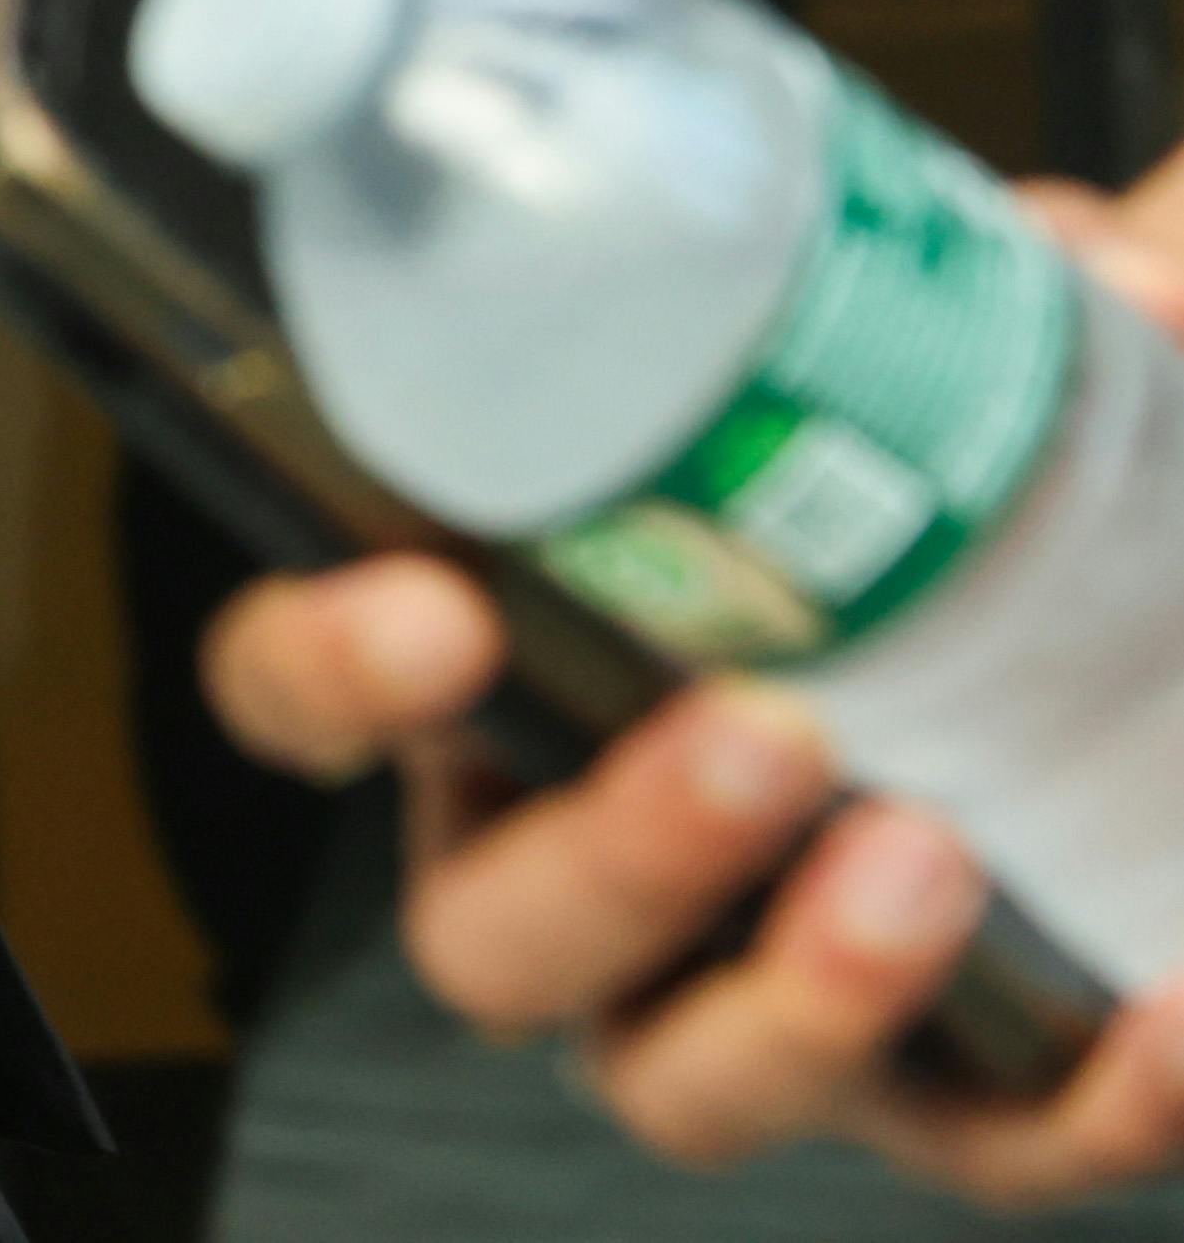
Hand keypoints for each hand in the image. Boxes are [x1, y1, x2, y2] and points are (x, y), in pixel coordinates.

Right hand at [199, 150, 1183, 1193]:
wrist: (1141, 651)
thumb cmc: (958, 509)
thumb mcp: (952, 360)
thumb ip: (999, 285)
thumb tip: (1092, 255)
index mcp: (507, 670)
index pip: (303, 690)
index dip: (323, 670)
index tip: (428, 607)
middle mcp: (591, 854)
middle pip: (488, 935)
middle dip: (615, 853)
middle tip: (761, 727)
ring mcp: (749, 997)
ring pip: (678, 1082)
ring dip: (799, 997)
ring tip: (934, 858)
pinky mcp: (946, 1098)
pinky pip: (988, 1146)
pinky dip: (1078, 1098)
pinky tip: (1166, 1012)